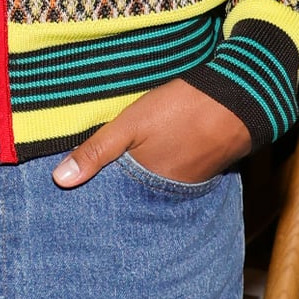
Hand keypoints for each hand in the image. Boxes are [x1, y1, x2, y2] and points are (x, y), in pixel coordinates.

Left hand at [52, 78, 251, 189]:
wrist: (239, 97)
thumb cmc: (181, 109)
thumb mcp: (130, 125)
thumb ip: (96, 151)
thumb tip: (59, 180)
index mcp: (147, 186)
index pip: (113, 201)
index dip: (96, 196)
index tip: (75, 196)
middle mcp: (168, 193)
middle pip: (134, 196)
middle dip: (116, 192)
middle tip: (93, 187)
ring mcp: (188, 182)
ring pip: (154, 186)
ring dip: (140, 179)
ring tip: (120, 171)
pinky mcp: (202, 169)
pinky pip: (173, 176)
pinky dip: (161, 169)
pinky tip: (154, 157)